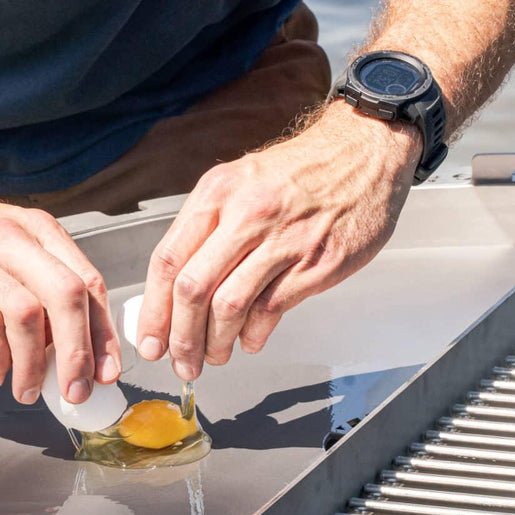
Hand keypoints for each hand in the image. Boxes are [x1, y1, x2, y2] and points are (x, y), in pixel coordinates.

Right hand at [0, 180, 120, 405]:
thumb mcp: (3, 242)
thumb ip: (36, 282)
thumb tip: (68, 342)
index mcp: (36, 230)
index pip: (88, 282)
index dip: (104, 333)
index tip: (108, 371)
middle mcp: (11, 239)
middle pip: (68, 297)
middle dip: (80, 353)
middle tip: (78, 391)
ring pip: (28, 315)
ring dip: (35, 364)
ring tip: (29, 390)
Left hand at [135, 104, 420, 380]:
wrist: (364, 152)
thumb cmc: (299, 173)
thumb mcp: (239, 181)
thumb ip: (208, 228)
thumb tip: (177, 287)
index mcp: (217, 193)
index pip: (168, 260)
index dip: (154, 310)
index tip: (149, 340)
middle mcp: (246, 214)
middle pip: (193, 289)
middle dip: (180, 337)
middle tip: (181, 362)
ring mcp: (283, 240)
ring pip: (229, 305)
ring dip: (215, 342)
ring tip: (215, 356)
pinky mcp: (317, 263)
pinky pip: (271, 309)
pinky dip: (254, 334)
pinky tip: (249, 340)